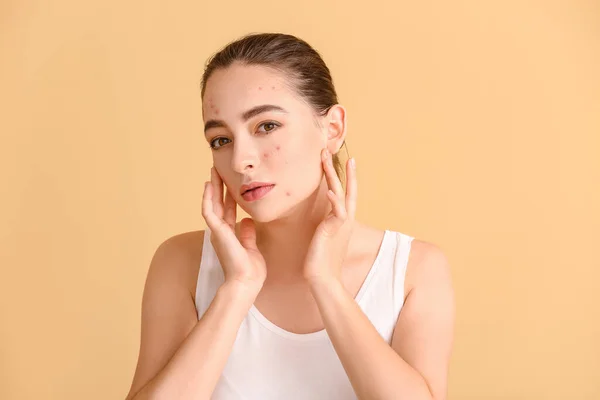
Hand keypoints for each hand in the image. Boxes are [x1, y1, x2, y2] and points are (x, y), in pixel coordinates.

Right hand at [202, 166, 266, 293]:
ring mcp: (217, 232)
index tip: (230, 183)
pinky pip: (208, 212)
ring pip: (211, 204)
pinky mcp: (216, 232)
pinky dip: (207, 198)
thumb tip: (248, 220)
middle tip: (218, 170)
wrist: (245, 283)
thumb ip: (247, 234)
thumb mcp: (251, 248)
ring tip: (213, 172)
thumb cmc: (249, 271)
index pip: (227, 211)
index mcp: (229, 235)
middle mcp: (220, 232)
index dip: (228, 196)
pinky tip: (208, 186)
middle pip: (218, 204)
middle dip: (218, 187)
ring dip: (212, 188)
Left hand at [303, 148, 356, 286]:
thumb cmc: (320, 261)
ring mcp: (341, 224)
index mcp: (341, 220)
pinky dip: (335, 201)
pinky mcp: (335, 231)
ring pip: (340, 194)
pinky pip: (338, 213)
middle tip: (328, 151)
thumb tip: (320, 223)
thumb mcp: (323, 239)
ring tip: (326, 159)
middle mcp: (344, 220)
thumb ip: (323, 228)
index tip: (344, 161)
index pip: (345, 193)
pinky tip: (330, 191)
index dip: (344, 176)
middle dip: (337, 169)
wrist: (323, 279)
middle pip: (344, 188)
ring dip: (334, 175)